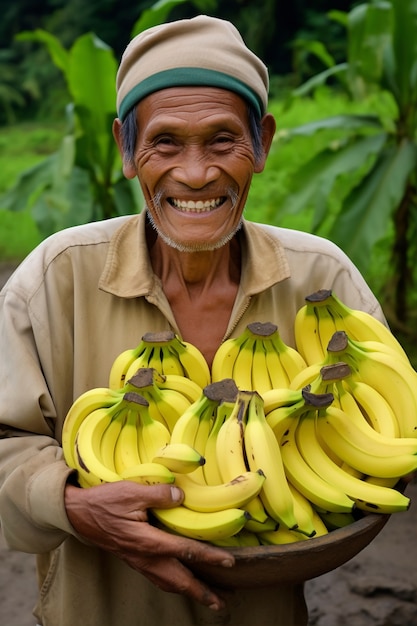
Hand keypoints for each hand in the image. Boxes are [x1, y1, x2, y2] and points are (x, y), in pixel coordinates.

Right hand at [64, 481, 234, 609]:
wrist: (78, 514)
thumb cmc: (104, 502)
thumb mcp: (132, 491)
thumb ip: (159, 494)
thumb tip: (181, 496)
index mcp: (147, 542)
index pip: (185, 551)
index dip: (209, 557)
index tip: (229, 563)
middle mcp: (145, 557)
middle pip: (179, 580)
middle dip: (202, 592)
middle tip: (222, 602)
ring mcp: (138, 560)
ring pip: (168, 582)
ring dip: (189, 591)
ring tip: (207, 597)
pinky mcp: (133, 558)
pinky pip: (158, 578)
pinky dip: (173, 583)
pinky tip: (179, 581)